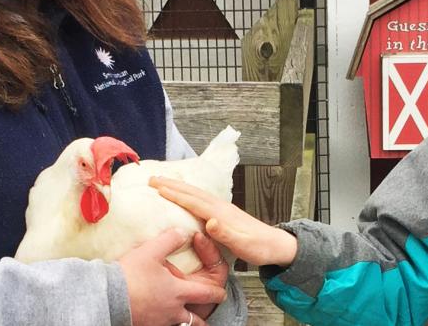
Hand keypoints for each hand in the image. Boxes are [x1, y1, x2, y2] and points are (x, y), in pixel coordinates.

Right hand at [119, 228, 226, 325]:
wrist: (107, 297)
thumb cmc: (130, 275)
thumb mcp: (152, 251)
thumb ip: (170, 239)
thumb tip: (183, 232)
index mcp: (178, 291)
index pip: (207, 294)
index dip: (216, 293)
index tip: (221, 293)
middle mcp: (172, 310)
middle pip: (196, 320)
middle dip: (203, 318)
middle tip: (206, 316)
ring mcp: (159, 321)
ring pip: (180, 325)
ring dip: (184, 322)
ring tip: (183, 320)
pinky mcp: (145, 325)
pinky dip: (164, 322)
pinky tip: (157, 316)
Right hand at [151, 176, 297, 266]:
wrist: (275, 245)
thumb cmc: (258, 247)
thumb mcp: (243, 244)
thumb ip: (226, 233)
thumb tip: (210, 221)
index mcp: (221, 214)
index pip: (194, 202)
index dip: (175, 195)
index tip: (157, 188)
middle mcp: (220, 207)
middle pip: (192, 192)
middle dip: (172, 185)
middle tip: (152, 179)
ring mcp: (222, 208)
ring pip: (195, 193)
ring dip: (178, 186)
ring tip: (162, 182)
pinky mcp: (223, 212)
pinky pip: (200, 199)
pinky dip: (187, 193)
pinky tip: (183, 195)